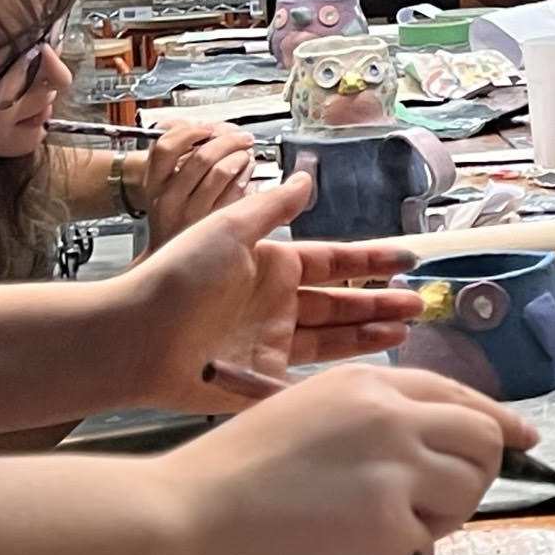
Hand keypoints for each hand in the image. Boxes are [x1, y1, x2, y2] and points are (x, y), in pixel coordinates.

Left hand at [117, 174, 424, 412]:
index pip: (333, 261)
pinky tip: (372, 369)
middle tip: (420, 304)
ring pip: (333, 337)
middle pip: (340, 302)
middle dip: (381, 302)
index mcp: (270, 265)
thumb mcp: (228, 228)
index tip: (407, 260)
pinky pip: (309, 374)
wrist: (135, 337)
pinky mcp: (262, 378)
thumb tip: (306, 177)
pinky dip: (341, 372)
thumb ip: (271, 207)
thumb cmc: (180, 277)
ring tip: (406, 330)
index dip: (371, 262)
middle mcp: (275, 303)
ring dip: (370, 332)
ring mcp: (270, 341)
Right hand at [139, 118, 257, 244]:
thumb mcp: (163, 179)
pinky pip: (237, 191)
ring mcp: (193, 213)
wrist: (167, 250)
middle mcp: (170, 199)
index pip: (166, 147)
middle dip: (228, 139)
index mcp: (154, 183)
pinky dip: (246, 174)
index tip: (206, 128)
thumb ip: (182, 150)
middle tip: (240, 136)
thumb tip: (214, 128)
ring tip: (244, 153)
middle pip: (202, 156)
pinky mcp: (215, 223)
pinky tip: (245, 171)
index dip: (190, 131)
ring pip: (222, 171)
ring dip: (240, 155)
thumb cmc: (171, 209)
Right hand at [174, 366, 538, 554]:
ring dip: (434, 523)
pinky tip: (346, 553)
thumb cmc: (229, 479)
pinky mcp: (387, 518)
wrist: (181, 516)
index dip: (498, 422)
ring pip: (467, 493)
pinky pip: (425, 548)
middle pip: (485, 441)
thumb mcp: (307, 418)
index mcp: (368, 384)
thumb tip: (433, 452)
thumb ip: (372, 425)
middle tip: (424, 509)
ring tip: (372, 530)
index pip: (461, 395)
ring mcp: (394, 464)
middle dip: (470, 479)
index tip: (523, 438)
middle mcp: (390, 413)